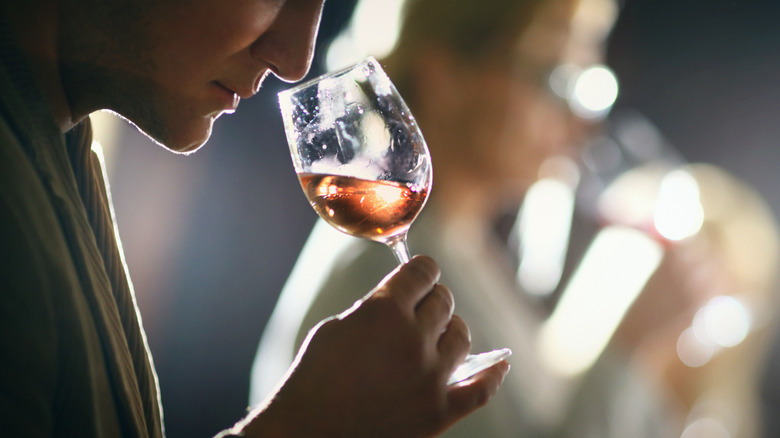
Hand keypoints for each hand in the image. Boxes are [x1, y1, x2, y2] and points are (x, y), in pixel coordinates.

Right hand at [238, 255, 508, 437]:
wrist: (306, 434)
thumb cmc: (312, 379)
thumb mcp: (336, 327)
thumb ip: (373, 309)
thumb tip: (400, 302)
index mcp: (385, 311)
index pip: (422, 272)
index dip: (421, 270)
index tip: (420, 274)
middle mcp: (414, 339)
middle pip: (444, 301)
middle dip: (433, 298)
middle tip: (423, 306)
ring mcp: (431, 378)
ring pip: (461, 337)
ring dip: (451, 330)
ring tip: (440, 334)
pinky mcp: (439, 412)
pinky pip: (481, 388)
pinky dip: (493, 374)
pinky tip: (500, 364)